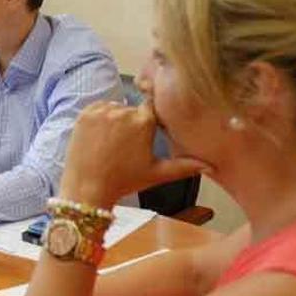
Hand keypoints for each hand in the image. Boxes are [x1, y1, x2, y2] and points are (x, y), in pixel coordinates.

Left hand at [59, 100, 211, 208]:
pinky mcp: (84, 114)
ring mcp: (102, 112)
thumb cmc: (124, 181)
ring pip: (115, 108)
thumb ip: (185, 166)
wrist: (88, 188)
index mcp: (144, 123)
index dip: (149, 117)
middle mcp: (123, 112)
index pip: (152, 106)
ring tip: (111, 143)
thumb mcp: (157, 173)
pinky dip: (99, 118)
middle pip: (132, 109)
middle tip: (125, 146)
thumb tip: (210, 166)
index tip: (145, 128)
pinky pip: (98, 108)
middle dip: (131, 123)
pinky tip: (100, 137)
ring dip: (114, 119)